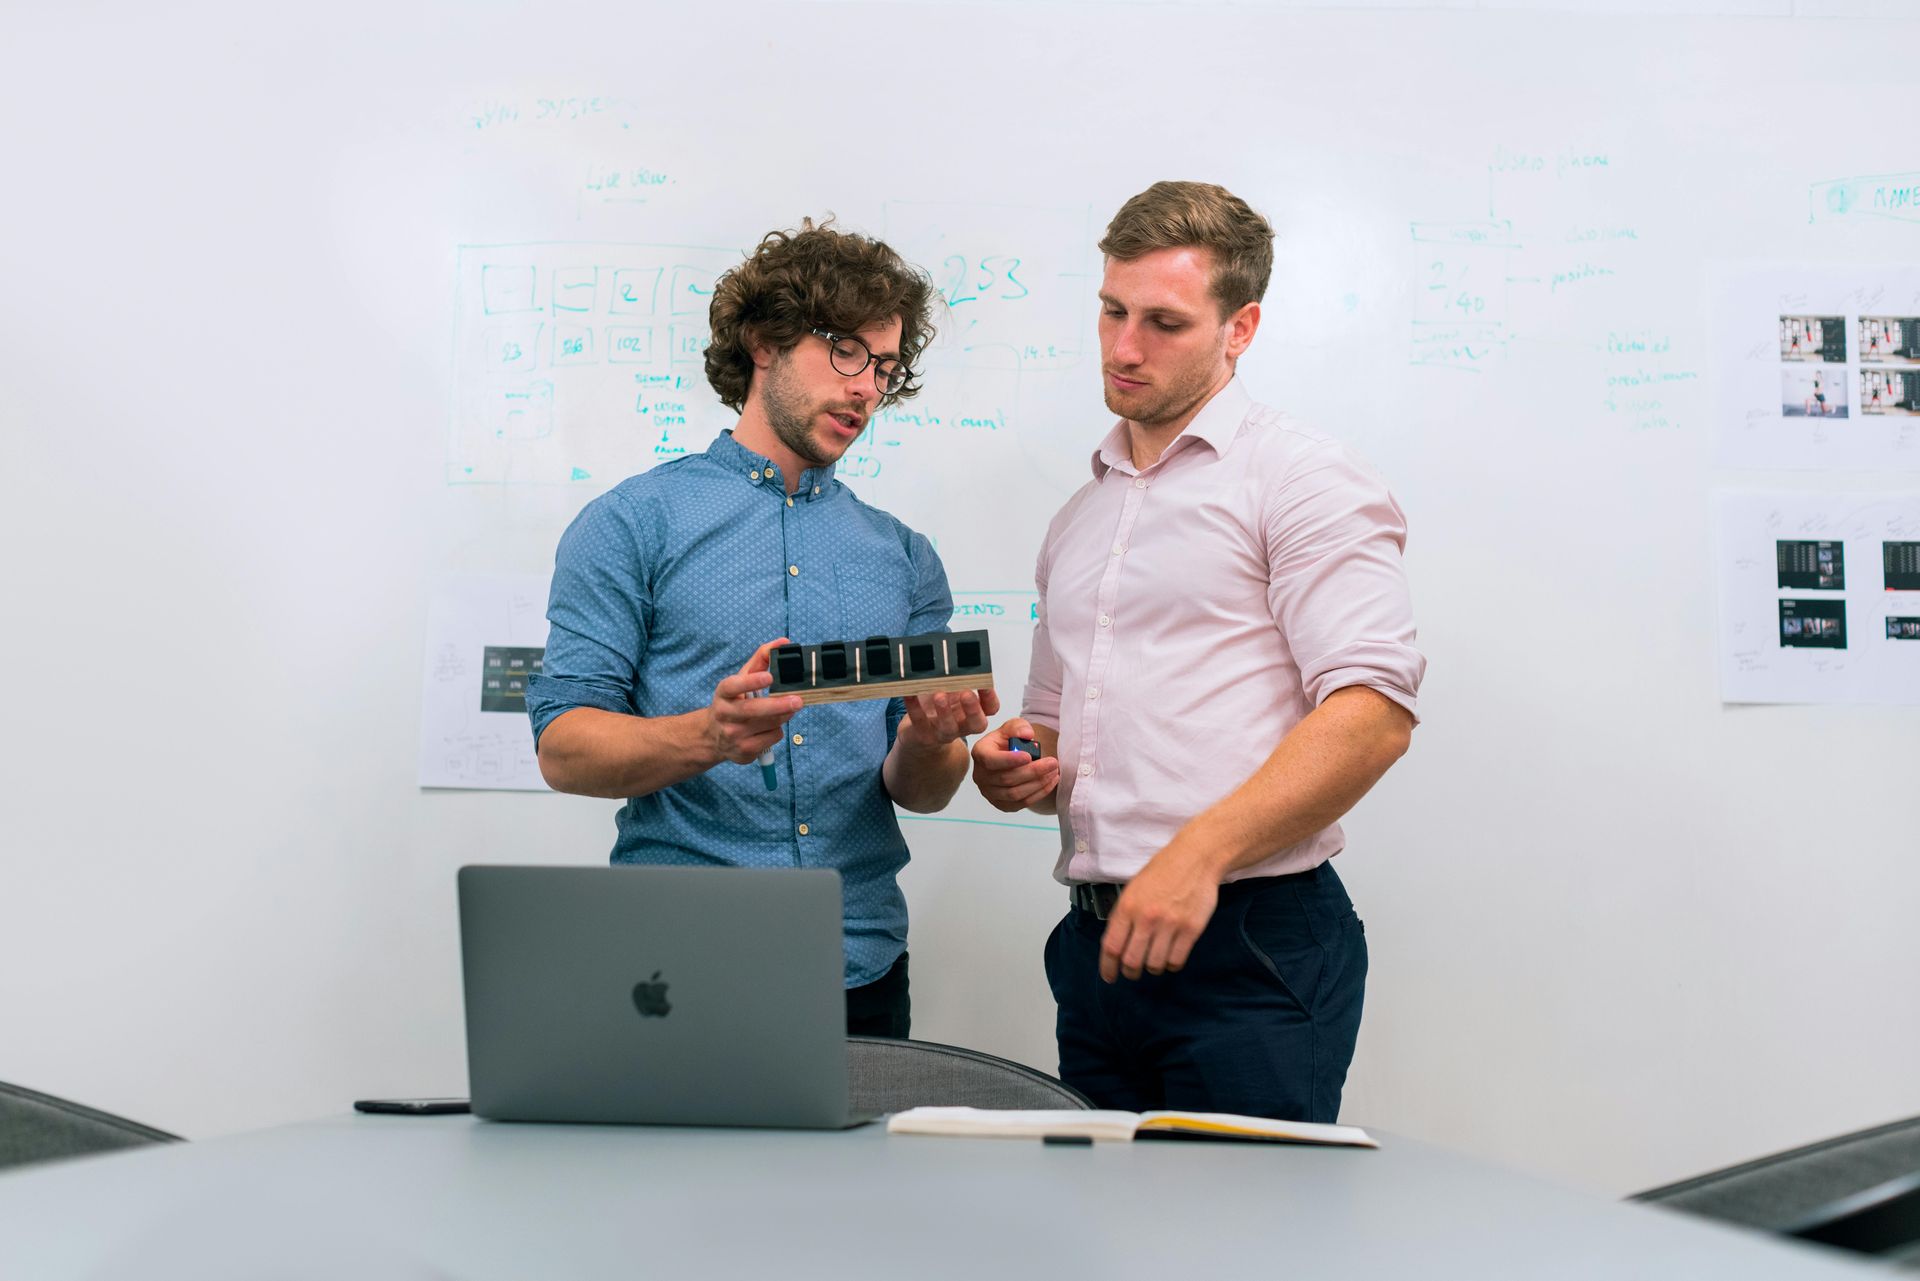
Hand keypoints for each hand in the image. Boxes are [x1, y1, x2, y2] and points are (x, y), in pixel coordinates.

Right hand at [704, 638, 802, 764]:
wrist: (712, 736)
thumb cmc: (733, 701)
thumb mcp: (742, 678)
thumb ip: (762, 658)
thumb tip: (784, 642)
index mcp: (724, 693)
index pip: (734, 685)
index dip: (751, 681)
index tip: (769, 676)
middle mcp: (725, 714)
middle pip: (755, 710)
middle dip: (779, 705)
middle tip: (798, 701)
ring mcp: (733, 735)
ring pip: (770, 724)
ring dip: (783, 715)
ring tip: (785, 709)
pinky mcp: (744, 751)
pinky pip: (773, 738)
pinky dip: (777, 730)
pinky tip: (769, 727)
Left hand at [897, 687, 998, 752]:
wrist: (917, 733)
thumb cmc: (936, 707)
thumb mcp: (949, 691)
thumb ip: (955, 679)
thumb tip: (956, 658)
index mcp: (972, 713)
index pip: (990, 709)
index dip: (990, 697)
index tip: (985, 682)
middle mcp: (962, 726)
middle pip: (977, 724)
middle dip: (973, 709)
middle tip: (967, 693)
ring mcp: (943, 733)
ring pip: (949, 728)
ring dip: (945, 711)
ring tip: (940, 695)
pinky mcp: (923, 736)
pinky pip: (919, 722)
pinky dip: (915, 707)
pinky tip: (910, 693)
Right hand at [969, 717, 1060, 812]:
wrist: (1010, 756)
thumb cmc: (1009, 740)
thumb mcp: (1013, 727)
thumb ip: (1019, 727)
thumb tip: (1027, 734)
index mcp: (980, 753)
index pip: (991, 760)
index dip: (1009, 760)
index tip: (1029, 756)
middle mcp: (980, 776)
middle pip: (1006, 779)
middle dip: (1033, 771)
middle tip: (1052, 763)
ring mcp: (990, 793)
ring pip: (1015, 794)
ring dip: (1038, 784)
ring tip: (1054, 771)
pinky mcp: (1002, 804)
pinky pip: (1022, 803)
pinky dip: (1039, 794)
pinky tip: (1051, 782)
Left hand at [1100, 839, 1222, 981]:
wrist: (1195, 859)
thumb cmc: (1163, 871)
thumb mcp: (1134, 888)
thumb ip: (1124, 915)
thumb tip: (1116, 944)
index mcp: (1128, 907)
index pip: (1111, 947)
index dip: (1108, 967)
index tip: (1109, 976)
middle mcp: (1147, 918)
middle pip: (1131, 961)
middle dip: (1130, 972)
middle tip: (1133, 972)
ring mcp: (1170, 925)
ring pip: (1155, 965)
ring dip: (1152, 968)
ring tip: (1154, 961)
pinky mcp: (1191, 930)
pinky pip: (1176, 960)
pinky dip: (1171, 964)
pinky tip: (1170, 956)